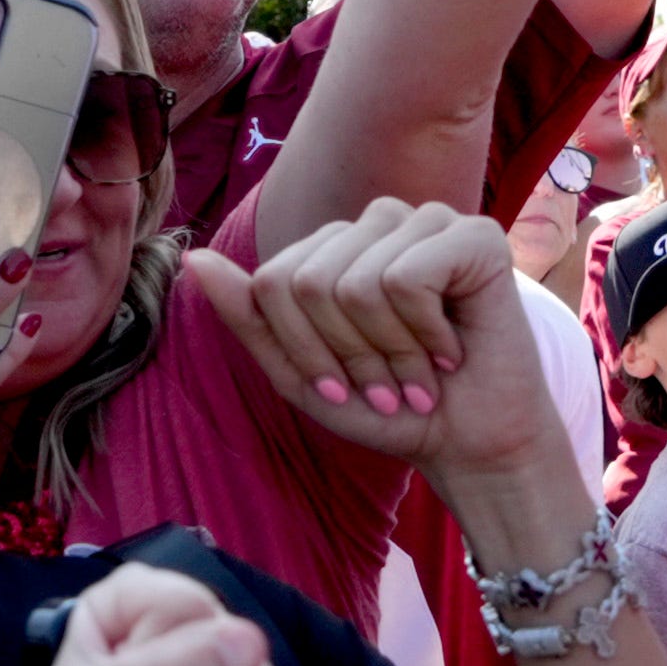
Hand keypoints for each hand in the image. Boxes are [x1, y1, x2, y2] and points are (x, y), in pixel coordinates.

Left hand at [188, 195, 570, 487]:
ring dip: (387, 351)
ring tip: (420, 370)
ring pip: (355, 282)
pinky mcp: (475, 236)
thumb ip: (249, 317)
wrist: (471, 444)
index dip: (305, 350)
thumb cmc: (391, 407)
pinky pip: (407, 278)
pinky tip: (452, 348)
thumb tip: (191, 257)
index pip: (273, 281)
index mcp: (337, 245)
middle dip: (346, 355)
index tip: (347, 384)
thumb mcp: (301, 373)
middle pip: (309, 282)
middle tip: (390, 383)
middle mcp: (380, 222)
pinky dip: (424, 334)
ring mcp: (428, 221)